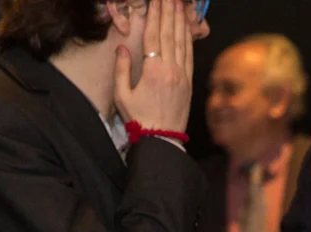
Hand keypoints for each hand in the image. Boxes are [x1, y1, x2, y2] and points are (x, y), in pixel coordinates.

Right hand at [113, 0, 193, 132]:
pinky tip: (186, 27)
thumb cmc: (139, 120)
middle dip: (169, 11)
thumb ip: (121, 69)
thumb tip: (121, 47)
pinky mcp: (188, 82)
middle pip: (169, 34)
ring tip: (178, 4)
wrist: (161, 140)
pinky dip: (188, 38)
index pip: (154, 36)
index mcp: (153, 71)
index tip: (156, 1)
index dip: (155, 16)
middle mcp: (170, 69)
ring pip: (182, 41)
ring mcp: (182, 75)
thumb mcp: (122, 96)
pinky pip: (189, 54)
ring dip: (180, 20)